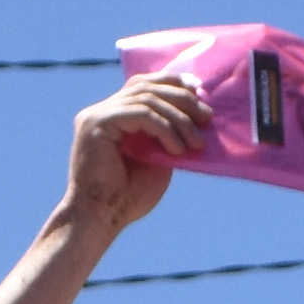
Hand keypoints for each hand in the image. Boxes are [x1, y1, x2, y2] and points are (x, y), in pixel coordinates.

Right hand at [63, 75, 203, 239]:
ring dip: (178, 118)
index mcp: (112, 116)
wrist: (100, 220)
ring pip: (147, 99)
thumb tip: (195, 116)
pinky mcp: (97, 123)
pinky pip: (141, 114)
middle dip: (181, 99)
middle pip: (146, 87)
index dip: (172, 83)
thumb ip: (166, 135)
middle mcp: (101, 111)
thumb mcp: (156, 160)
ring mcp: (96, 115)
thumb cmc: (127, 199)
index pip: (142, 85)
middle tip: (207, 116)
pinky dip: (164, 129)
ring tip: (196, 142)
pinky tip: (177, 149)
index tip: (199, 93)